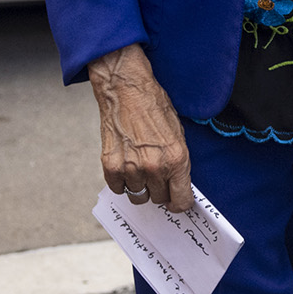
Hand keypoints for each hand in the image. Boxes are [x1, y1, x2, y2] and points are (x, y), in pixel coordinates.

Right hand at [90, 44, 192, 213]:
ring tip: (140, 166)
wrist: (126, 90)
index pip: (181, 200)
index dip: (180, 203)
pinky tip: (126, 165)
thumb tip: (178, 182)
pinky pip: (118, 188)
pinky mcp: (111, 166)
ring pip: (138, 196)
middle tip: (157, 176)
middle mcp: (155, 168)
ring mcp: (131, 169)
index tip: (177, 201)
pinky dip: (121, 181)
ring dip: (140, 186)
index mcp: (176, 159)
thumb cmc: (154, 106)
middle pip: (159, 199)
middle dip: (160, 190)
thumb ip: (178, 160)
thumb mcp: (178, 132)